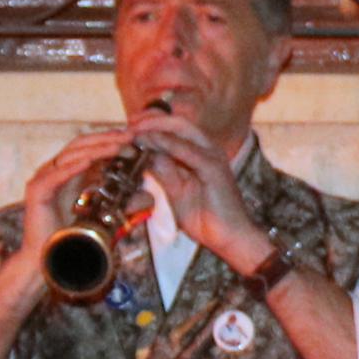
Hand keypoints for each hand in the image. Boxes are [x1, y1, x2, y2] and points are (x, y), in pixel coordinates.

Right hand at [17, 129, 148, 283]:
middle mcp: (54, 171)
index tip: (132, 137)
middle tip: (130, 137)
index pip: (89, 147)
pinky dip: (72, 167)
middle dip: (107, 140)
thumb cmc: (74, 238)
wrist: (50, 259)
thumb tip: (148, 196)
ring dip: (97, 150)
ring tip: (118, 146)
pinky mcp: (37, 191)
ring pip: (71, 156)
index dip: (109, 139)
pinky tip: (89, 162)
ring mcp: (43, 179)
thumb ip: (119, 202)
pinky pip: (55, 175)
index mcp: (67, 172)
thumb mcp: (102, 214)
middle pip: (80, 145)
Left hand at [132, 111, 274, 276]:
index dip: (152, 125)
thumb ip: (164, 172)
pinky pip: (185, 149)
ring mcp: (212, 156)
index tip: (130, 128)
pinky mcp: (213, 166)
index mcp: (201, 154)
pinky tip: (147, 141)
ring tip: (134, 130)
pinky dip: (165, 142)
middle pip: (178, 123)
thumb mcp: (176, 192)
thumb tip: (146, 156)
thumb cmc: (206, 219)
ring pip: (181, 130)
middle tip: (129, 124)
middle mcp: (209, 150)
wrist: (229, 237)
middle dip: (151, 120)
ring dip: (155, 128)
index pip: (176, 130)